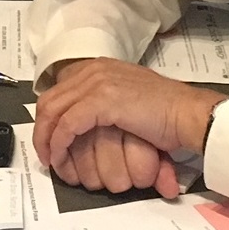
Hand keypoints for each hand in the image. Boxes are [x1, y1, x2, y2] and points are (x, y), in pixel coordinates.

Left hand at [34, 58, 225, 196]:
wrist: (187, 114)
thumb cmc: (166, 114)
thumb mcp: (129, 103)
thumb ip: (105, 108)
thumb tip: (85, 128)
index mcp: (100, 68)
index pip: (60, 91)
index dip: (48, 118)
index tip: (48, 140)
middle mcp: (95, 70)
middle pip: (50, 100)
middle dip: (41, 130)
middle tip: (45, 155)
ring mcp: (97, 83)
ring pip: (53, 112)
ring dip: (46, 139)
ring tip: (51, 161)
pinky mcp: (101, 100)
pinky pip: (67, 124)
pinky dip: (59, 143)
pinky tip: (61, 158)